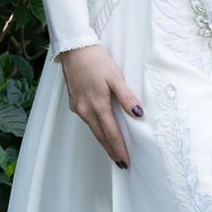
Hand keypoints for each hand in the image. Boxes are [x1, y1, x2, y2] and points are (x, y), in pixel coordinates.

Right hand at [58, 44, 143, 168]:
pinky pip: (86, 119)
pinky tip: (100, 128)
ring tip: (112, 149)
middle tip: (120, 163)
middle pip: (100, 135)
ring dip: (103, 140)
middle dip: (111, 150)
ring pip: (92, 128)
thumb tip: (138, 114)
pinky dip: (95, 127)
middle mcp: (85, 110)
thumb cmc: (95, 60)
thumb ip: (126, 97)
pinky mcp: (73, 101)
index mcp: (97, 106)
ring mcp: (77, 106)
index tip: (125, 161)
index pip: (111, 133)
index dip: (119, 148)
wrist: (74, 48)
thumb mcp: (115, 76)